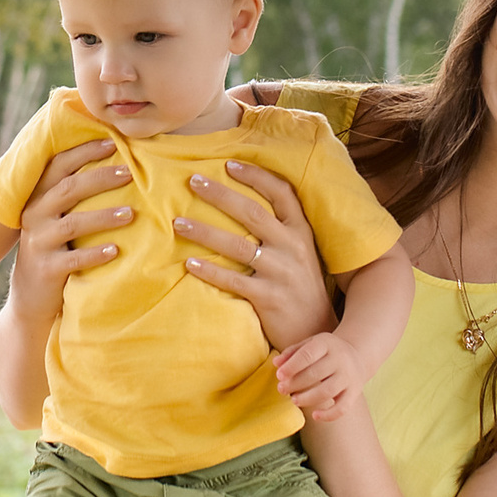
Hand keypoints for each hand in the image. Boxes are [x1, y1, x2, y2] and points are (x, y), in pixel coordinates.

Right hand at [6, 140, 132, 323]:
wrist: (30, 298)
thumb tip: (118, 164)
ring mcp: (38, 243)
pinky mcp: (46, 269)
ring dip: (104, 216)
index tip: (113, 142)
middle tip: (130, 172)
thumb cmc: (55, 249)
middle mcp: (35, 215)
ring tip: (130, 214)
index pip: (59, 165)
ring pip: (73, 223)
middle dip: (100, 178)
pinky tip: (116, 251)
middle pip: (68, 188)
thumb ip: (74, 196)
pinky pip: (73, 259)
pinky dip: (95, 254)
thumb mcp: (56, 219)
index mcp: (39, 197)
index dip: (84, 151)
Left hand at [179, 160, 337, 350]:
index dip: (255, 176)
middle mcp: (293, 247)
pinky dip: (209, 271)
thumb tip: (243, 206)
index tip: (229, 164)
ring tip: (178, 223)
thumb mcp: (302, 253)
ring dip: (205, 232)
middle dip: (220, 194)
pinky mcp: (268, 298)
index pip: (281, 193)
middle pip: (253, 213)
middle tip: (192, 181)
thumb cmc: (302, 288)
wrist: (317, 331)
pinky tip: (189, 264)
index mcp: (301, 232)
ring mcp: (281, 273)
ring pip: (237, 245)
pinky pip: (233, 280)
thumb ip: (281, 231)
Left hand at [275, 331, 364, 421]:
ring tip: (294, 400)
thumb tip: (276, 364)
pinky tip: (314, 416)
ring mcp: (349, 376)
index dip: (292, 366)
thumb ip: (292, 353)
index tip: (279, 376)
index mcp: (327, 343)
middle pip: (316, 374)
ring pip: (327, 391)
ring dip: (308, 398)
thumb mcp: (310, 344)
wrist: (356, 356)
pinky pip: (343, 407)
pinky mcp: (354, 392)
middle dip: (295, 384)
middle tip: (282, 389)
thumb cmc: (325, 351)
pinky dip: (329, 415)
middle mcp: (340, 359)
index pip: (308, 354)